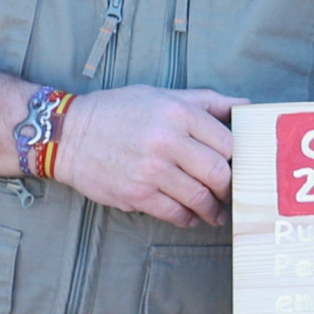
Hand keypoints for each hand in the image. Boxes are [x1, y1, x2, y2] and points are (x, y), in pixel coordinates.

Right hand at [53, 86, 235, 224]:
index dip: (238, 158)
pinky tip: (190, 216)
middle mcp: (166, 141)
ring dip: (213, 209)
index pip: (228, 142)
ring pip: (199, 198)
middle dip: (230, 188)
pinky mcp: (136, 194)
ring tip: (215, 211)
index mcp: (177, 113)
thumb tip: (246, 107)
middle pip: (219, 173)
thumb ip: (206, 101)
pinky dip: (187, 218)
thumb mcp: (161, 95)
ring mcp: (151, 170)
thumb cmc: (117, 112)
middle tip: (231, 193)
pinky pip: (174, 213)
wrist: (67, 134)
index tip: (239, 167)